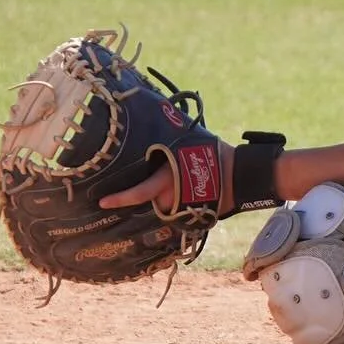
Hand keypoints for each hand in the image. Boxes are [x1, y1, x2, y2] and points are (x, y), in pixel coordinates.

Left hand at [100, 134, 233, 214]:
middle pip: (153, 198)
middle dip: (159, 192)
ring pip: (166, 205)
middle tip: (175, 178)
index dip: (119, 199)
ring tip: (190, 183)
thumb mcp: (188, 145)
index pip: (139, 192)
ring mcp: (181, 208)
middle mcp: (170, 196)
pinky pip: (179, 211)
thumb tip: (157, 128)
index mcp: (166, 178)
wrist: (241, 175)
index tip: (102, 203)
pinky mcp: (192, 215)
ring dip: (172, 197)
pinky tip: (195, 193)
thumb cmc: (215, 156)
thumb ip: (170, 150)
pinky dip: (183, 204)